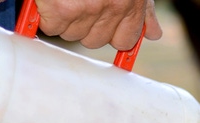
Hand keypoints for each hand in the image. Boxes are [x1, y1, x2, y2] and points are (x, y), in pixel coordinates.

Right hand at [35, 0, 162, 49]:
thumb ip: (143, 10)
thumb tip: (153, 34)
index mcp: (131, 4)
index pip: (124, 41)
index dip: (110, 33)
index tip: (99, 24)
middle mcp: (114, 8)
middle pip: (94, 41)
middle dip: (83, 25)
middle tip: (77, 1)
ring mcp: (88, 9)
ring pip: (71, 35)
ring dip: (64, 20)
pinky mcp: (63, 9)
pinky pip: (52, 27)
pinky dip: (46, 15)